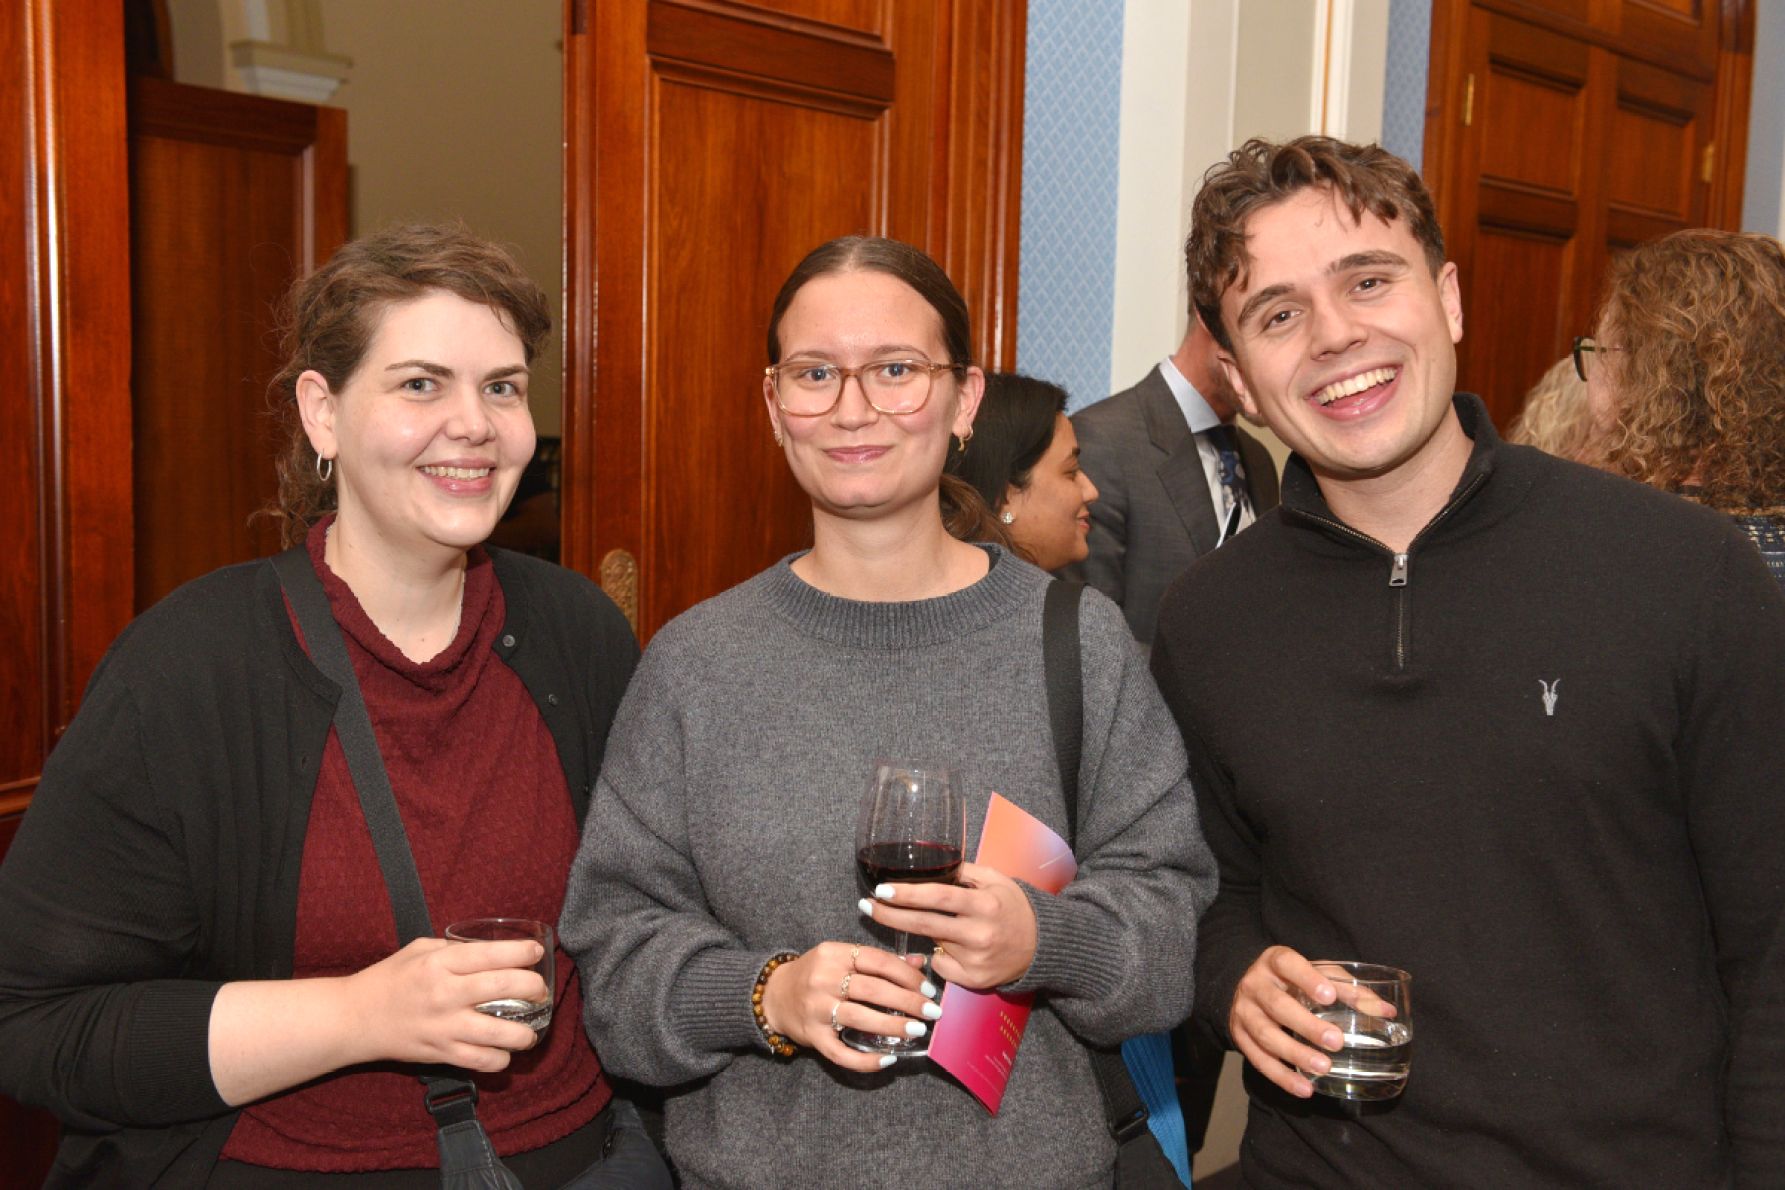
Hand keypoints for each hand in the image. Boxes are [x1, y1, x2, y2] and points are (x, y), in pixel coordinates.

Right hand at [344, 937, 547, 1071]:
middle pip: (504, 987)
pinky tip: (504, 1053)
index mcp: (440, 963)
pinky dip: (499, 1060)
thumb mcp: (419, 950)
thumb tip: (490, 950)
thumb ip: (454, 949)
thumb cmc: (388, 979)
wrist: (353, 1018)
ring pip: (498, 1032)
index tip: (537, 952)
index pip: (491, 954)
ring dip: (523, 1033)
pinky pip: (480, 1061)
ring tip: (531, 1031)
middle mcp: (445, 993)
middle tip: (540, 991)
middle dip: (533, 988)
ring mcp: (443, 1026)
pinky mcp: (439, 1053)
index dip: (521, 953)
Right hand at [759, 942, 935, 1072]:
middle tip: (932, 1012)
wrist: (774, 995)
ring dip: (893, 1026)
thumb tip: (920, 961)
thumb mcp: (843, 958)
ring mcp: (816, 1008)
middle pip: (873, 989)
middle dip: (908, 1002)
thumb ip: (880, 961)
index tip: (928, 989)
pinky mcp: (811, 1035)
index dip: (907, 975)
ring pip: (860, 1018)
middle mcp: (823, 978)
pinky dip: (865, 1060)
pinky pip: (840, 1053)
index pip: (878, 960)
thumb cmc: (817, 974)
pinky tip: (887, 1060)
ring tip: (918, 1031)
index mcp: (834, 953)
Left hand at [860, 861, 1036, 989]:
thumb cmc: (1014, 907)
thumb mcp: (996, 880)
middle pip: (924, 925)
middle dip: (890, 915)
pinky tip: (951, 947)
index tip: (881, 890)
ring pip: (932, 944)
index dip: (907, 894)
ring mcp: (976, 961)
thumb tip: (931, 862)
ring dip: (921, 932)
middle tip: (867, 906)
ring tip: (925, 921)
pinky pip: (941, 967)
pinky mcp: (974, 980)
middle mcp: (979, 934)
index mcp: (984, 905)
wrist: (1043, 945)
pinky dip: (939, 955)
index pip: (938, 897)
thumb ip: (964, 871)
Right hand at [1228, 945, 1394, 1097]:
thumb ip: (1348, 989)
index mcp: (1274, 962)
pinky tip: (1304, 1088)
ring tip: (1324, 1067)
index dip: (1307, 979)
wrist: (1246, 988)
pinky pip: (1258, 1060)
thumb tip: (1386, 1011)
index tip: (1329, 995)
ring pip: (1265, 1035)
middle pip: (1277, 1005)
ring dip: (1295, 1053)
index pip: (1287, 964)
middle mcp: (1254, 985)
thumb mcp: (1316, 974)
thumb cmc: (1291, 980)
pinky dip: (1282, 1077)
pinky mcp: (1239, 1037)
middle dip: (1306, 1025)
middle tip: (1336, 1041)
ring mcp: (1243, 1012)